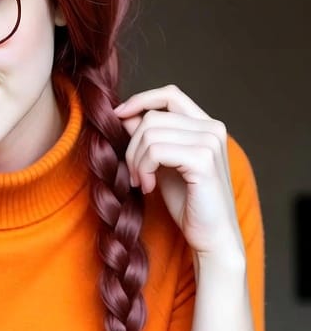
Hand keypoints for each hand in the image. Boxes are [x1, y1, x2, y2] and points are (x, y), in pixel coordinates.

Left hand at [112, 84, 245, 261]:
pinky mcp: (203, 160)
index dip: (140, 100)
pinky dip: (144, 169)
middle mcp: (212, 128)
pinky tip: (148, 187)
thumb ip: (150, 138)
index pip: (170, 94)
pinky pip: (156, 150)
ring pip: (150, 133)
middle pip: (152, 117)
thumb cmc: (189, 204)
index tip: (118, 117)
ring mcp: (210, 142)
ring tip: (143, 183)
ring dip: (136, 161)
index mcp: (206, 125)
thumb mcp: (163, 165)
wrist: (211, 236)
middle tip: (134, 175)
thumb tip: (126, 115)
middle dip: (132, 146)